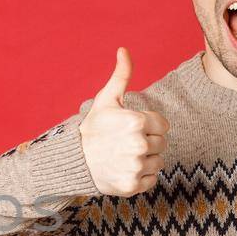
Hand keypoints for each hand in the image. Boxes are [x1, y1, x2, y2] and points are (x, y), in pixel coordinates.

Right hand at [78, 47, 168, 196]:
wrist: (73, 161)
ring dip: (145, 160)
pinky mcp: (132, 185)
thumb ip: (121, 76)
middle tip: (126, 143)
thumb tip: (123, 49)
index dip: (149, 126)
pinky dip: (141, 177)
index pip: (163, 126)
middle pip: (162, 144)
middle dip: (147, 143)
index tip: (132, 129)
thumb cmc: (93, 128)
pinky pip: (152, 180)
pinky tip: (125, 170)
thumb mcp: (106, 100)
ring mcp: (135, 167)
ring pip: (158, 162)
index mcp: (137, 122)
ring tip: (124, 157)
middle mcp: (139, 146)